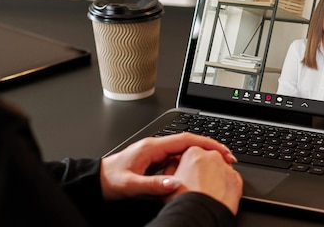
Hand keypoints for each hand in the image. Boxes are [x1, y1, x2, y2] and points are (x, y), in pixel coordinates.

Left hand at [100, 132, 236, 199]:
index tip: (222, 151)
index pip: (186, 139)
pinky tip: (198, 171)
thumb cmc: (110, 180)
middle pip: (190, 142)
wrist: (96, 180)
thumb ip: (153, 184)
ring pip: (185, 150)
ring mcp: (156, 153)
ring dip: (202, 155)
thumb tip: (175, 183)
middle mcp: (156, 146)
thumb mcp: (131, 185)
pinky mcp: (155, 160)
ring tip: (218, 164)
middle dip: (210, 148)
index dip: (207, 144)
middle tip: (227, 158)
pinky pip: (177, 158)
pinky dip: (192, 162)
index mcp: (152, 146)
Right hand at [166, 146, 242, 214]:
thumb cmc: (184, 201)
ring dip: (215, 175)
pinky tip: (216, 194)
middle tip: (195, 183)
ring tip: (206, 191)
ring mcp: (227, 168)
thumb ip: (172, 165)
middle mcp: (212, 156)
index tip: (186, 172)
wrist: (201, 215)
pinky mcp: (237, 181)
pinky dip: (225, 185)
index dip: (188, 164)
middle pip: (207, 159)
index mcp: (194, 152)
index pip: (191, 152)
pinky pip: (231, 179)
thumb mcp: (167, 179)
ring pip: (220, 168)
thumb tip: (174, 163)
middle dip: (203, 168)